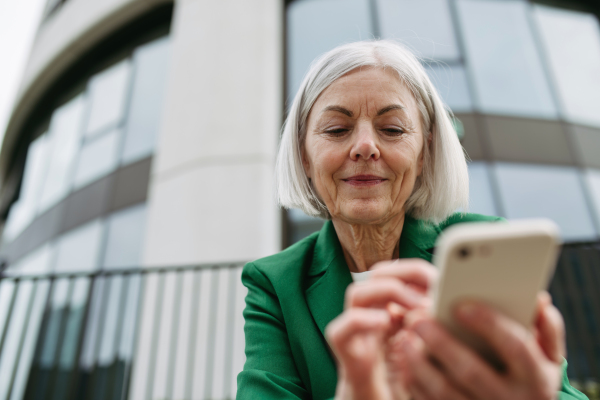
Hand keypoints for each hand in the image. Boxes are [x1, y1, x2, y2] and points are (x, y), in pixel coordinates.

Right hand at [325, 259, 437, 399]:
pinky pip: (340, 330)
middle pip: (377, 275)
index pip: (398, 275)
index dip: (417, 270)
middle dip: (404, 272)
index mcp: (395, 316)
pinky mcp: (350, 361)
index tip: (442, 276)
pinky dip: (361, 320)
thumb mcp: (434, 355)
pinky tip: (386, 323)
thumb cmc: (413, 391)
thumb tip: (452, 305)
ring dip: (387, 290)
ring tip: (417, 305)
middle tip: (433, 284)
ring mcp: (360, 339)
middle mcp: (374, 321)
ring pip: (356, 293)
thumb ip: (438, 329)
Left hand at [397, 292, 564, 399]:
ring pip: (445, 391)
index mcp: (536, 377)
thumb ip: (546, 327)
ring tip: (405, 338)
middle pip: (470, 370)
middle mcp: (510, 399)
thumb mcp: (549, 356)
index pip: (515, 347)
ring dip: (419, 363)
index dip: (489, 324)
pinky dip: (415, 383)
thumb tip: (539, 299)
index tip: (461, 306)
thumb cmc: (533, 375)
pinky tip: (404, 361)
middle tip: (417, 319)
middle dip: (440, 342)